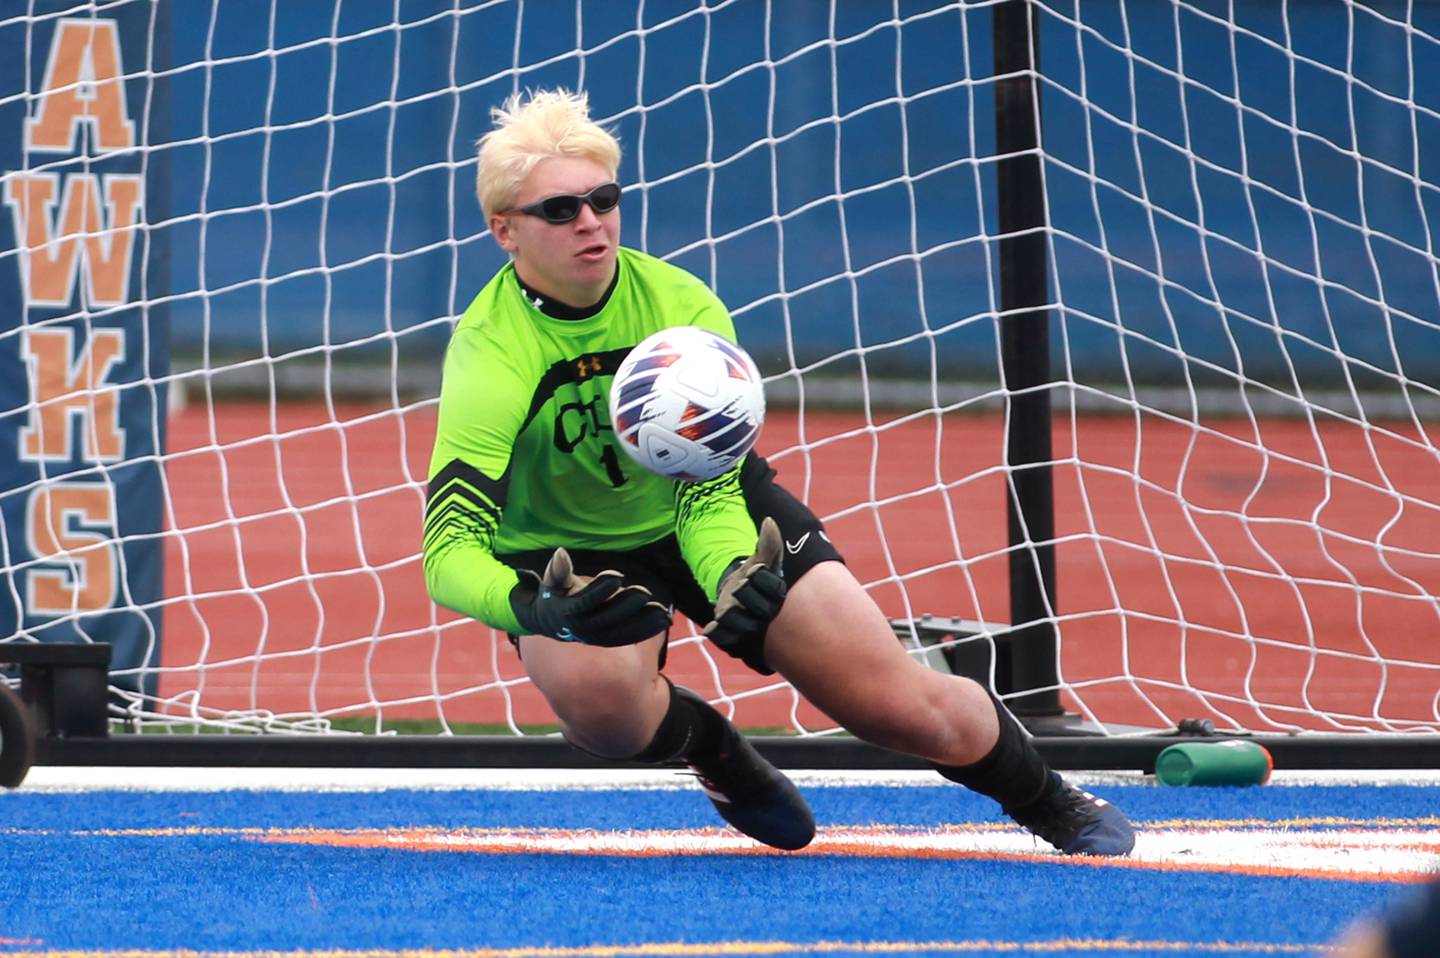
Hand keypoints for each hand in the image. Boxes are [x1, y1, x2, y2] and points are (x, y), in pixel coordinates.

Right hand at [509, 548, 671, 646]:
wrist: (551, 621)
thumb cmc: (555, 594)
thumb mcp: (552, 581)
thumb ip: (558, 569)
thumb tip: (560, 553)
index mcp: (567, 611)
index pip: (586, 601)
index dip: (601, 589)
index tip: (617, 575)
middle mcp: (582, 628)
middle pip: (607, 618)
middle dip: (627, 606)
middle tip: (644, 593)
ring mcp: (596, 637)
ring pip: (621, 632)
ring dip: (642, 623)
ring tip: (662, 613)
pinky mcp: (608, 639)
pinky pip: (628, 637)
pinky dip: (646, 630)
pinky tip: (663, 621)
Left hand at [703, 516, 786, 653]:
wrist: (740, 594)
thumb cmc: (755, 575)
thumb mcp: (761, 558)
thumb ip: (767, 543)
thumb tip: (769, 521)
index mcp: (775, 593)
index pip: (774, 589)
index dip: (764, 580)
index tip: (753, 569)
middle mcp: (766, 613)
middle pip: (761, 611)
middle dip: (748, 597)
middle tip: (738, 586)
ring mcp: (750, 626)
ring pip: (745, 628)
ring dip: (733, 618)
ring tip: (725, 609)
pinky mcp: (734, 636)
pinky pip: (729, 642)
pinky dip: (719, 636)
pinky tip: (711, 628)